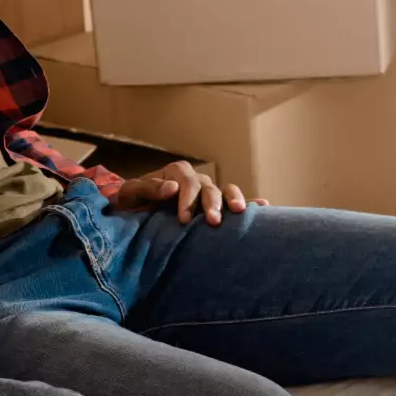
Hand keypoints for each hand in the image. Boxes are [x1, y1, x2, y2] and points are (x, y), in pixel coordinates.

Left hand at [106, 160, 250, 225]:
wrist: (135, 213)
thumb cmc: (131, 203)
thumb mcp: (131, 194)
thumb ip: (148, 188)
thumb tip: (172, 188)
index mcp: (176, 173)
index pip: (187, 181)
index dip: (187, 199)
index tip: (183, 219)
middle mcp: (195, 180)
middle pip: (208, 187)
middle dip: (212, 204)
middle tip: (213, 222)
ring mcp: (208, 192)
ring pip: (225, 191)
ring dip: (234, 200)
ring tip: (239, 212)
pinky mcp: (215, 205)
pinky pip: (234, 201)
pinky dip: (250, 202)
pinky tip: (264, 206)